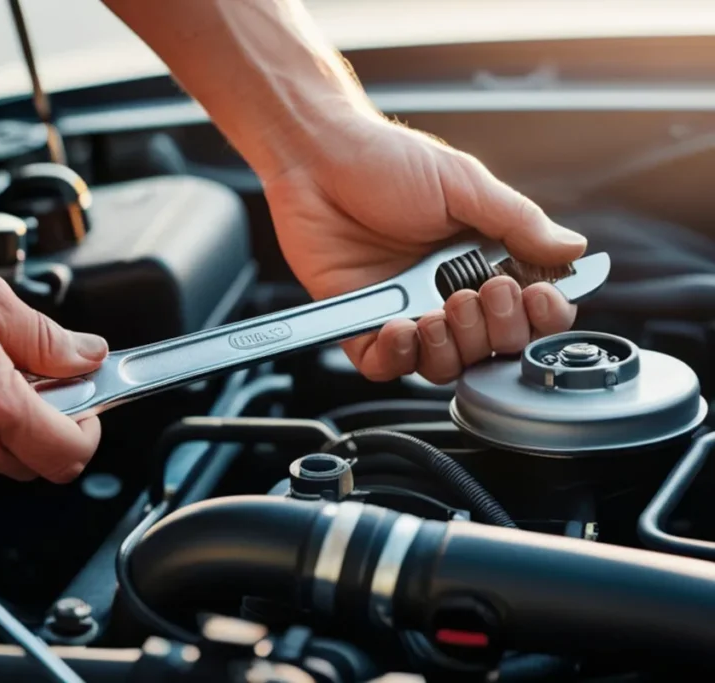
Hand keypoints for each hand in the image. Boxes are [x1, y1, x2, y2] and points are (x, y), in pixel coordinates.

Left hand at [263, 115, 587, 383]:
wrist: (318, 156)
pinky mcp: (362, 323)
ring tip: (437, 313)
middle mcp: (446, 290)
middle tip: (476, 294)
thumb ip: (518, 222)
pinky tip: (401, 328)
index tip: (537, 297)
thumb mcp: (463, 183)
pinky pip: (386, 366)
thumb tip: (573, 250)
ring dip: (451, 349)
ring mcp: (405, 309)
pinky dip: (398, 358)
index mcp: (481, 258)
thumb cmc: (383, 160)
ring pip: (444, 365)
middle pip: (492, 346)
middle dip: (494, 330)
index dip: (540, 315)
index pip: (528, 308)